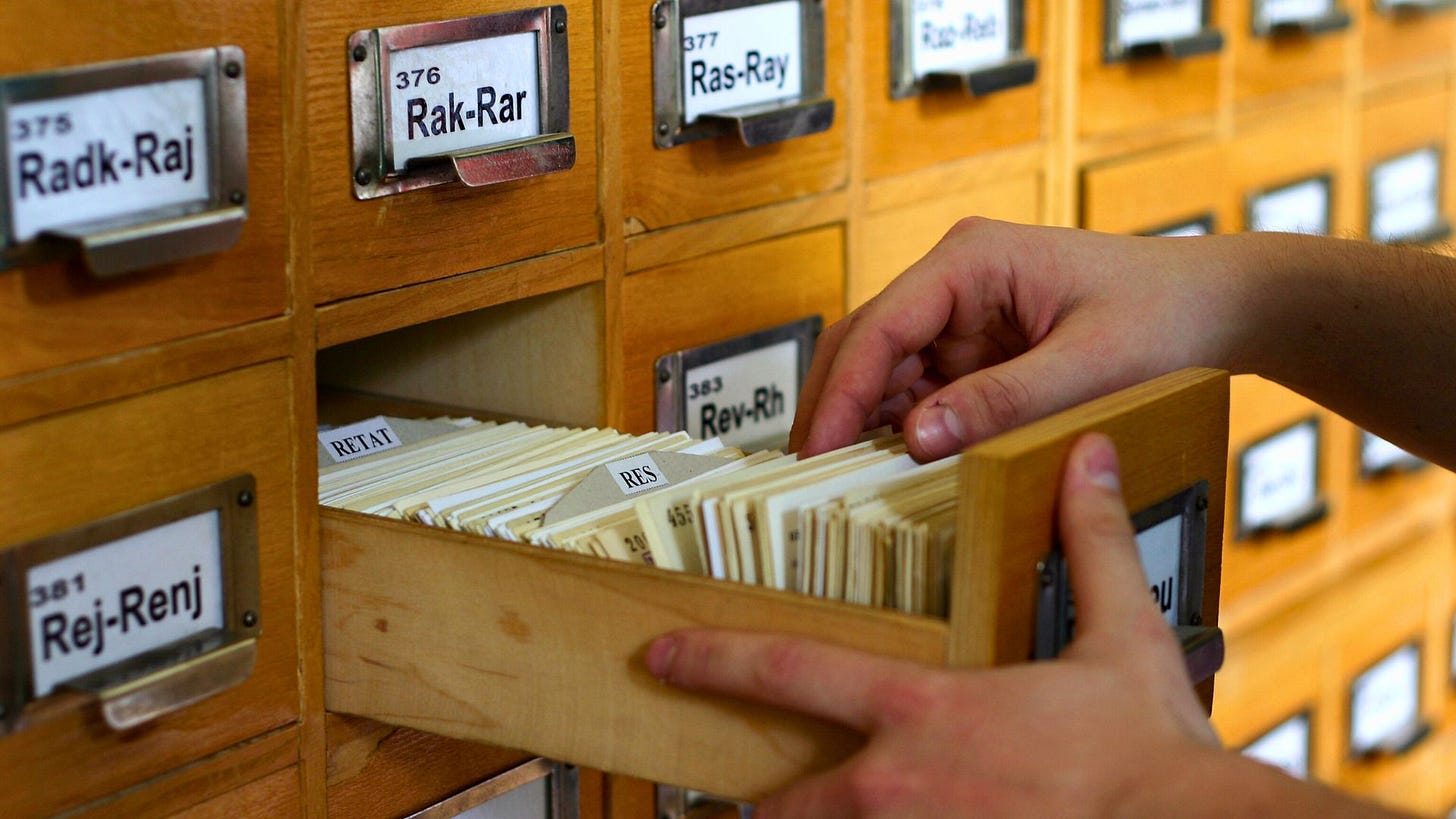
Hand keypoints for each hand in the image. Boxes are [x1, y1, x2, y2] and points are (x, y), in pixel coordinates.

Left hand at [646, 434, 1221, 817]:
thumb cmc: (1154, 760)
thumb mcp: (1123, 637)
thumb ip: (1091, 545)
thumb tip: (1085, 462)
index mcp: (926, 711)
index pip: (788, 671)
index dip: (713, 659)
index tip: (661, 655)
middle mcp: (897, 786)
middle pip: (781, 797)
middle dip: (753, 799)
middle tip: (729, 795)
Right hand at [789, 219, 1244, 459]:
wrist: (1218, 307)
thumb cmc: (1167, 314)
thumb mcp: (1092, 365)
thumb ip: (1004, 402)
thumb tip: (915, 438)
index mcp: (971, 259)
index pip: (880, 326)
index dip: (839, 392)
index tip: (815, 452)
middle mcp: (954, 281)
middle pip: (865, 347)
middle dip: (834, 410)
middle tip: (808, 481)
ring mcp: (962, 317)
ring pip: (884, 374)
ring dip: (865, 426)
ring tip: (841, 486)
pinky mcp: (976, 352)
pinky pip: (921, 394)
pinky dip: (904, 432)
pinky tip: (892, 473)